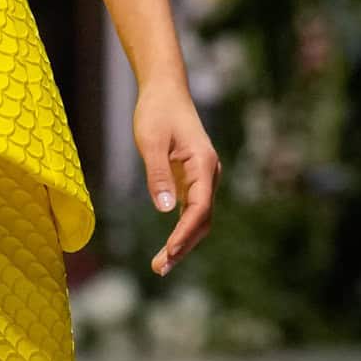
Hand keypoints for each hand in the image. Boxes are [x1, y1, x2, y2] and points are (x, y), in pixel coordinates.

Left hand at [134, 79, 219, 276]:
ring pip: (198, 219)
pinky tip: (168, 248)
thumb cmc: (157, 112)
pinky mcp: (192, 180)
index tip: (169, 251)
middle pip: (202, 220)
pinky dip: (180, 231)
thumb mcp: (152, 141)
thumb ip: (158, 174)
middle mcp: (209, 175)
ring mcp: (202, 178)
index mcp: (204, 165)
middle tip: (160, 268)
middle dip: (183, 246)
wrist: (165, 92)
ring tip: (160, 265)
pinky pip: (191, 211)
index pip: (200, 208)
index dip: (185, 232)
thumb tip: (165, 209)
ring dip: (182, 243)